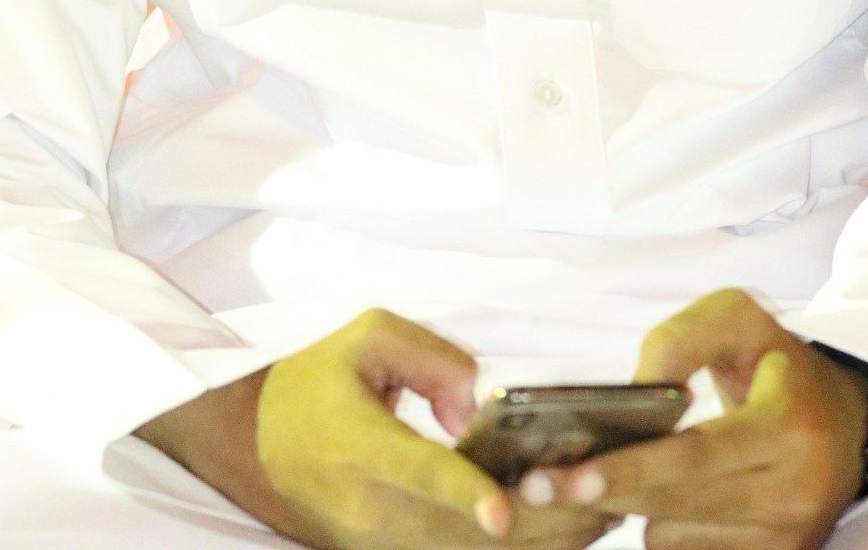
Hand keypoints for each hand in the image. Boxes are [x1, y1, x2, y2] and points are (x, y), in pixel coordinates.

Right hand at [139, 306, 613, 549]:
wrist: (265, 444)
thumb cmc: (321, 381)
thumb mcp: (368, 338)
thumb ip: (433, 359)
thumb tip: (484, 409)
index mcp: (358, 446)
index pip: (417, 475)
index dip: (463, 494)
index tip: (504, 512)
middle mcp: (371, 507)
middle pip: (461, 529)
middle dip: (537, 519)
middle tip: (602, 498)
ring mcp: (383, 542)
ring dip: (538, 539)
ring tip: (602, 513)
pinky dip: (513, 547)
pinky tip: (565, 531)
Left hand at [517, 289, 867, 549]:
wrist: (846, 418)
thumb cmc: (777, 360)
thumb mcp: (737, 318)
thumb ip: (682, 338)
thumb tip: (638, 389)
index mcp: (788, 429)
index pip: (695, 458)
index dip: (632, 469)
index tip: (572, 476)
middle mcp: (792, 494)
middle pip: (676, 505)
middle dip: (606, 494)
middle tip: (537, 488)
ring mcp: (787, 538)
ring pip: (675, 538)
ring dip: (636, 510)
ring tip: (609, 478)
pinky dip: (662, 529)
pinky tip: (648, 499)